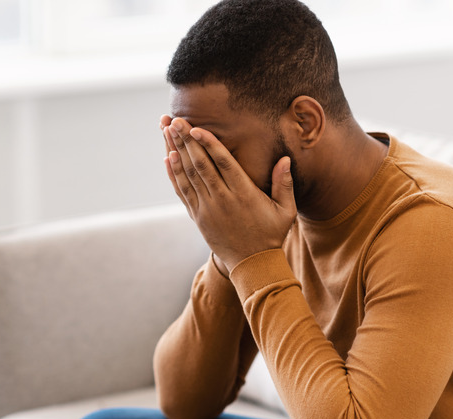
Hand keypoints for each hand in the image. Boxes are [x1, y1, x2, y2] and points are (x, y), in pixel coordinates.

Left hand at [160, 117, 296, 270]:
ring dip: (176, 151)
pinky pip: (182, 192)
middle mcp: (222, 200)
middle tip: (174, 120)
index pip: (223, 164)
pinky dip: (173, 174)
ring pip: (188, 175)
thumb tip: (285, 158)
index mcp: (244, 194)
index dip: (208, 144)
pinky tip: (167, 157)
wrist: (252, 265)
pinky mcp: (198, 216)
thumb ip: (284, 184)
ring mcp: (207, 208)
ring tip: (167, 130)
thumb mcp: (285, 211)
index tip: (196, 128)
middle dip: (185, 141)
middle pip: (200, 165)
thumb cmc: (271, 234)